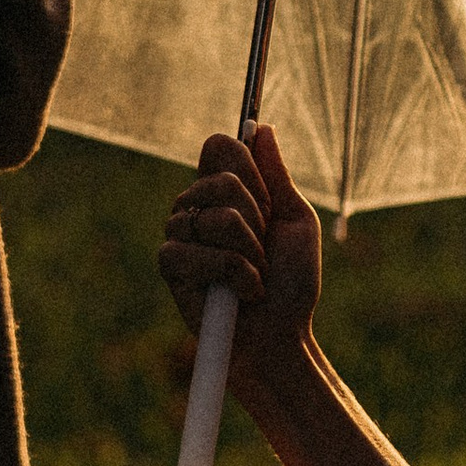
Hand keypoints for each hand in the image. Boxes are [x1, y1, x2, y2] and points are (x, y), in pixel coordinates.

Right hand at [159, 124, 319, 392]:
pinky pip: (195, 251)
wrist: (281, 337)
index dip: (248, 169)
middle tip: (264, 249)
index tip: (269, 202)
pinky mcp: (169, 266)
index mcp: (225, 191)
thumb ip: (277, 176)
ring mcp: (180, 234)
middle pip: (222, 178)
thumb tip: (261, 128)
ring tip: (253, 275)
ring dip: (249, 252)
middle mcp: (197, 206)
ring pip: (215, 217)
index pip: (220, 145)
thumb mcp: (296, 222)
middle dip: (258, 219)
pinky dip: (233, 275)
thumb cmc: (292, 285)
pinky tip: (240, 293)